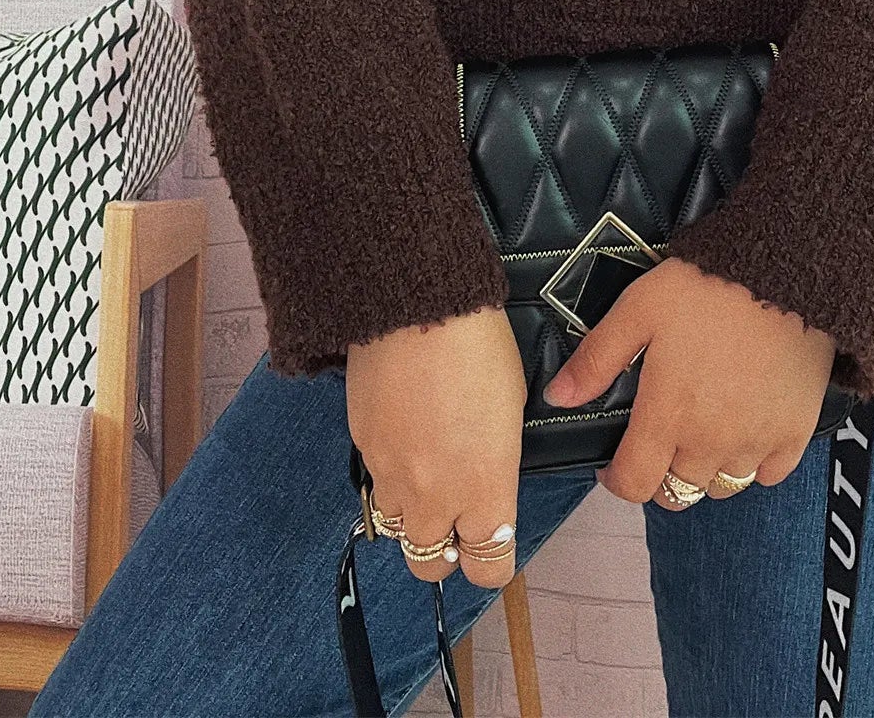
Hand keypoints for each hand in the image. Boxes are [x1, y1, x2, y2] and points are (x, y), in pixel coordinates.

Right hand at [346, 305, 526, 587]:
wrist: (418, 308)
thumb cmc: (478, 347)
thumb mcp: (511, 409)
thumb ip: (495, 462)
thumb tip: (483, 476)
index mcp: (484, 487)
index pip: (488, 565)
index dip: (491, 559)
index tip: (493, 542)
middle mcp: (435, 495)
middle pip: (429, 566)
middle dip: (443, 550)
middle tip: (453, 517)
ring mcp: (392, 475)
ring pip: (396, 528)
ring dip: (412, 513)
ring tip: (425, 473)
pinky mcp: (362, 448)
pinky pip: (376, 481)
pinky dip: (389, 473)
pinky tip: (404, 435)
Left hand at [541, 257, 838, 507]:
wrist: (781, 270)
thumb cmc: (706, 287)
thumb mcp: (638, 310)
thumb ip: (596, 359)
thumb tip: (558, 397)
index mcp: (667, 416)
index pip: (633, 485)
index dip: (617, 479)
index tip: (616, 460)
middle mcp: (710, 441)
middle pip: (678, 494)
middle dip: (661, 475)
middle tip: (662, 440)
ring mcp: (756, 441)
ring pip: (723, 487)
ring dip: (706, 471)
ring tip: (703, 434)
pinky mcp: (795, 432)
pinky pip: (769, 473)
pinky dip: (755, 463)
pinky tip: (747, 430)